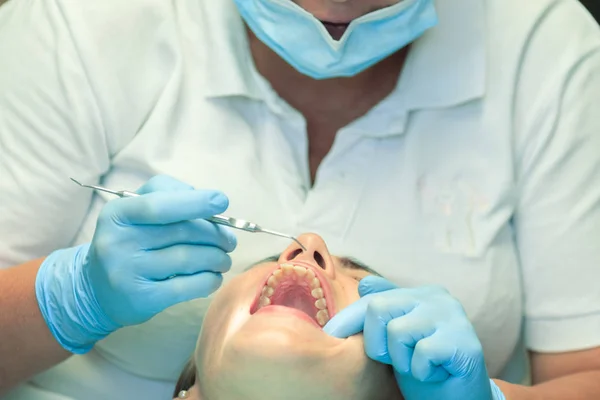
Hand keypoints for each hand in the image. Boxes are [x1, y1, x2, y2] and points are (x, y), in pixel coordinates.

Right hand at [36, 175, 236, 352]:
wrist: (96, 289)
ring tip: (223, 258)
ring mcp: (128, 273)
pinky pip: (188, 287)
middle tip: (229, 240)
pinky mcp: (142, 300)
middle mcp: (119, 243)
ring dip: (217, 257)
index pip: (159, 204)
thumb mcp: (135, 211)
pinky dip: (209, 280)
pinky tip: (214, 276)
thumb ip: (169, 197)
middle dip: (215, 234)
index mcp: (118, 214)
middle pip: (182, 232)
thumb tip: (210, 203)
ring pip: (189, 258)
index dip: (195, 202)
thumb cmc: (129, 241)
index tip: (222, 201)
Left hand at [323, 276, 505, 399]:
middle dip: (376, 342)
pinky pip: (422, 353)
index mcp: (417, 293)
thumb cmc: (420, 367)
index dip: (348, 319)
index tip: (331, 335)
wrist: (456, 399)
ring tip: (418, 365)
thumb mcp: (392, 339)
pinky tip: (435, 372)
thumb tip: (363, 283)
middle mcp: (437, 297)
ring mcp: (454, 317)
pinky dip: (422, 371)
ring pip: (398, 332)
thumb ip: (381, 310)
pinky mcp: (465, 342)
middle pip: (378, 307)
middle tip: (394, 360)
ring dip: (402, 360)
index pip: (372, 297)